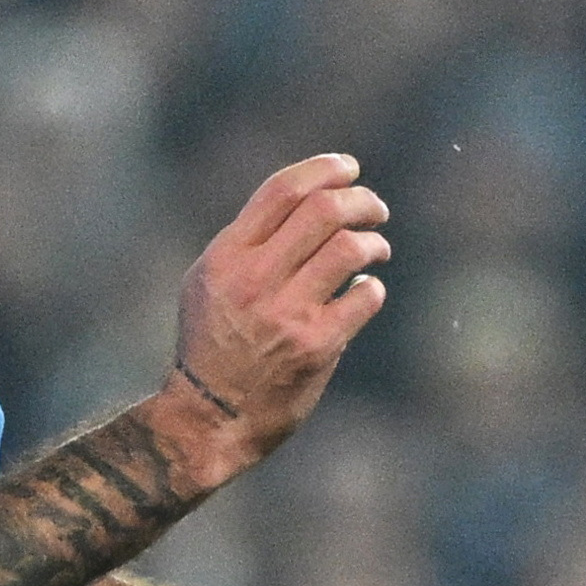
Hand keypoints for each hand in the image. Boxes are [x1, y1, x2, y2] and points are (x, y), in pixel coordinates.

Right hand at [159, 155, 391, 480]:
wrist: (209, 416)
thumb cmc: (212, 344)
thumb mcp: (208, 282)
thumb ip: (248, 242)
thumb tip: (307, 201)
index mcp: (226, 255)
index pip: (282, 191)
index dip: (324, 169)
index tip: (348, 169)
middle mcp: (254, 279)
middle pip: (323, 211)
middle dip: (361, 201)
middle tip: (376, 210)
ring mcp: (286, 312)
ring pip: (349, 249)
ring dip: (374, 243)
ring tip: (377, 250)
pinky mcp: (315, 345)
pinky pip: (362, 297)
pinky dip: (372, 288)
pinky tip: (364, 292)